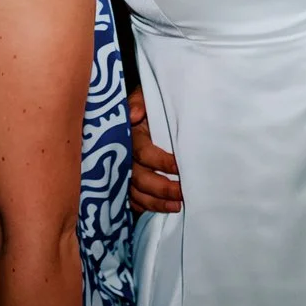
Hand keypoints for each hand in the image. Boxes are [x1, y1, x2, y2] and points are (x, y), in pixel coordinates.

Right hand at [127, 91, 181, 212]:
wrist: (141, 112)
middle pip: (139, 178)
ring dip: (156, 202)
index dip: (162, 161)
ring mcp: (122, 172)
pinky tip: (161, 210)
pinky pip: (132, 201)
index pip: (143, 153)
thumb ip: (139, 101)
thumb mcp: (144, 95)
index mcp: (129, 135)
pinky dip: (145, 207)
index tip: (180, 167)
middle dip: (162, 188)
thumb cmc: (147, 104)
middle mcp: (123, 156)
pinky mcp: (125, 183)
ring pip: (135, 193)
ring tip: (177, 207)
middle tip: (183, 194)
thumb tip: (135, 114)